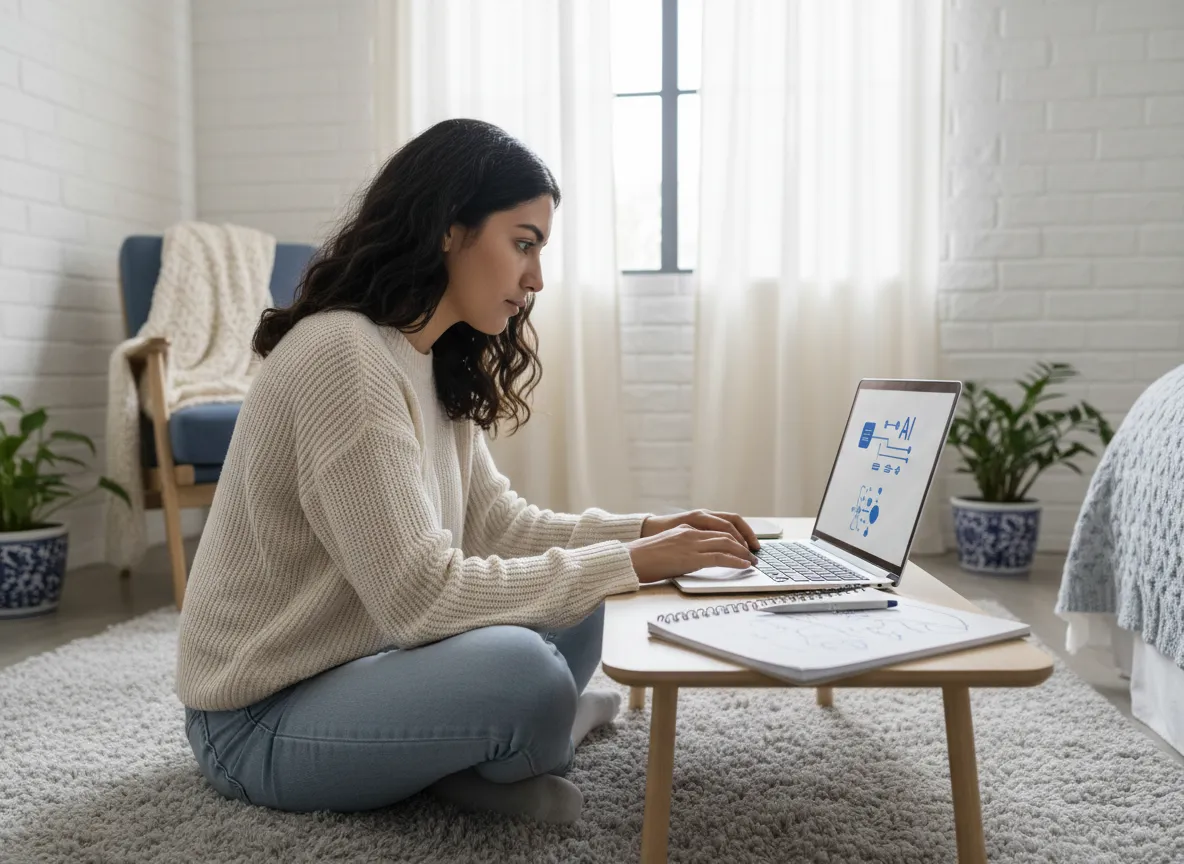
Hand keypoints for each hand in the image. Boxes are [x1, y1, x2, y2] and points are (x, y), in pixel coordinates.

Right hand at [628, 510, 761, 584]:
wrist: (630, 560)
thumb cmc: (644, 558)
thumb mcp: (668, 547)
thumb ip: (684, 548)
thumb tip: (699, 559)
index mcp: (686, 528)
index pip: (719, 527)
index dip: (736, 536)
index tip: (745, 545)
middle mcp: (691, 532)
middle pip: (727, 533)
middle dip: (744, 543)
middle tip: (754, 554)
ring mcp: (691, 543)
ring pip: (727, 543)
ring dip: (744, 553)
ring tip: (753, 562)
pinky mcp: (690, 557)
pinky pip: (720, 557)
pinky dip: (736, 561)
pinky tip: (744, 566)